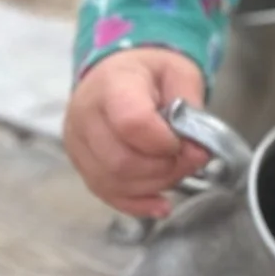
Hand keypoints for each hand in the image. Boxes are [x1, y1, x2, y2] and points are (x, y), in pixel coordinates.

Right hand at [64, 47, 210, 216]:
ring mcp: (77, 143)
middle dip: (164, 169)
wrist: (117, 73)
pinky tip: (161, 203)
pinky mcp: (80, 164)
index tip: (186, 141)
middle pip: (120, 161)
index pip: (132, 123)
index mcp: (111, 85)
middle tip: (189, 159)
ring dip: (154, 185)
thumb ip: (191, 106)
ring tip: (177, 170)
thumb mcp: (179, 72)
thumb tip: (197, 148)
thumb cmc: (149, 72)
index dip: (164, 142)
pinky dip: (137, 203)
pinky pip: (105, 194)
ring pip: (112, 182)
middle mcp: (85, 116)